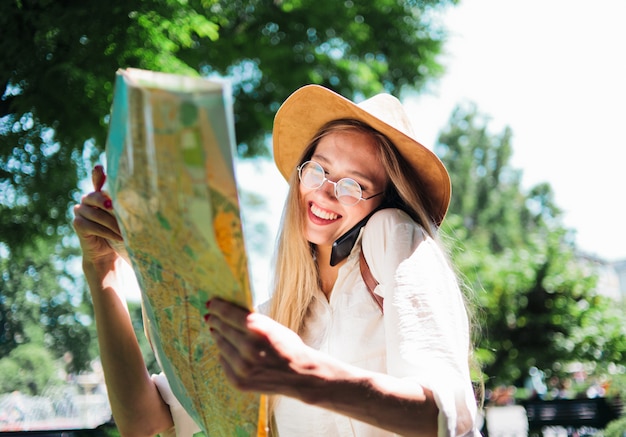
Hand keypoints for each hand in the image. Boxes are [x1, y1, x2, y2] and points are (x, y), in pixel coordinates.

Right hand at [72, 166, 122, 264]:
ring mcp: (79, 211)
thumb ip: (124, 204)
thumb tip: (140, 196)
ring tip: (127, 233)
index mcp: (99, 193)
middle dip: (110, 205)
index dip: (98, 174)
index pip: (98, 180)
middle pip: (96, 197)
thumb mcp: (123, 216)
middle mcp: (87, 199)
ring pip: (97, 215)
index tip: (99, 167)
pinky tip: (119, 237)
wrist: (107, 251)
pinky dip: (108, 233)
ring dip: (114, 225)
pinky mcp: (77, 224)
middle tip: (120, 211)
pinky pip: (93, 226)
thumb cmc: (118, 230)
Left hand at [204, 298, 319, 397]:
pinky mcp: (238, 381)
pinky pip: (224, 362)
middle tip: (209, 316)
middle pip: (222, 329)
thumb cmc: (288, 346)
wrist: (300, 375)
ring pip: (221, 346)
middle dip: (215, 321)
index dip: (217, 307)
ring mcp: (242, 367)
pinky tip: (226, 349)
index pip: (228, 314)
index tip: (210, 303)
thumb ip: (251, 321)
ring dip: (217, 336)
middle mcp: (247, 348)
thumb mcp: (272, 326)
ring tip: (216, 331)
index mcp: (257, 329)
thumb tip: (227, 312)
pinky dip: (224, 354)